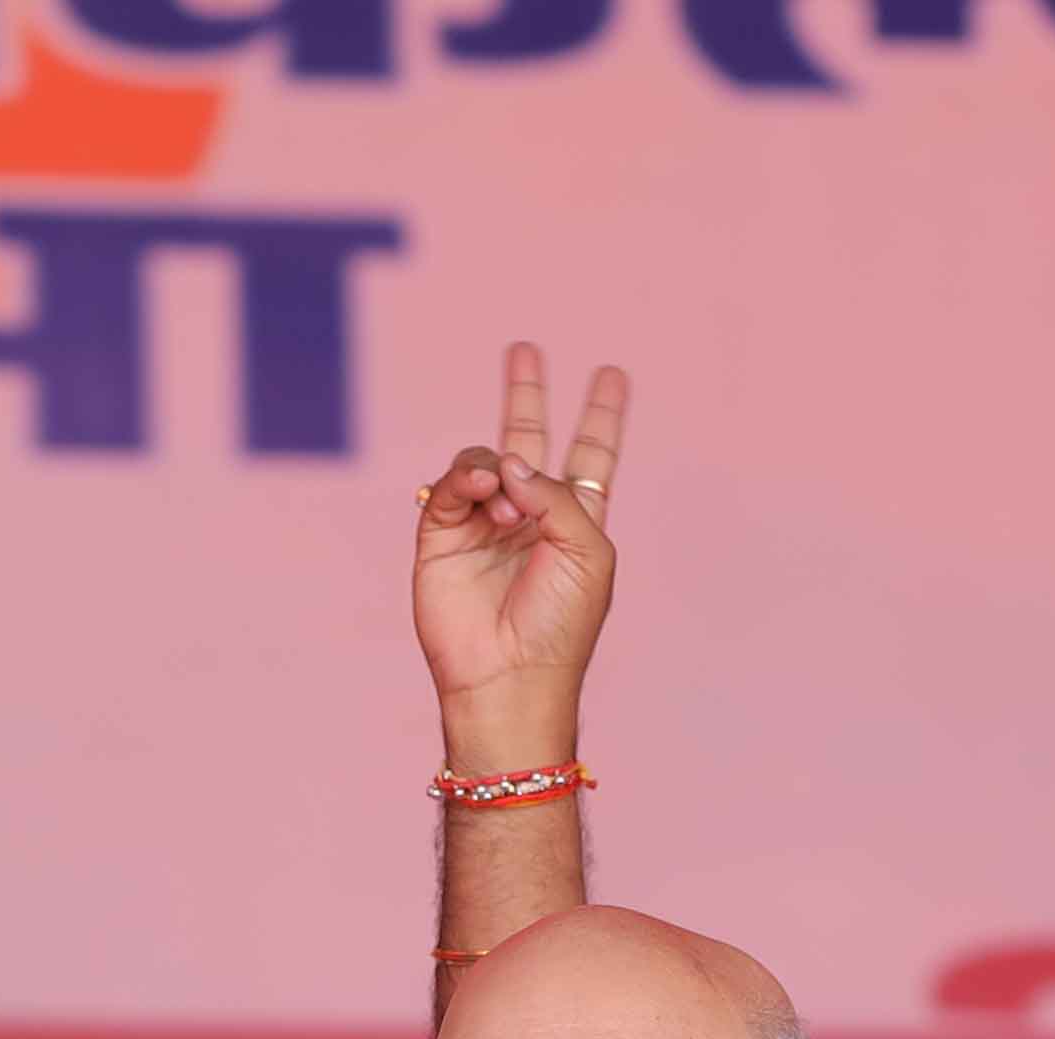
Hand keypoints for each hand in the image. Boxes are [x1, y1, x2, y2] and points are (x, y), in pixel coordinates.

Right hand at [413, 342, 627, 772]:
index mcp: (576, 521)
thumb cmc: (561, 625)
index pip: (591, 457)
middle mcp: (528, 515)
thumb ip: (557, 492)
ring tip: (505, 508)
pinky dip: (467, 478)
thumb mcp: (588, 551)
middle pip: (528, 439)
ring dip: (498, 467)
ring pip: (485, 457)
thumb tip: (506, 460)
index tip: (613, 375)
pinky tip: (483, 492)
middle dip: (525, 394)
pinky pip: (452, 485)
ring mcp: (483, 523)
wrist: (507, 675)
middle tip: (523, 348)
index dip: (602, 417)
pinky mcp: (441, 534)